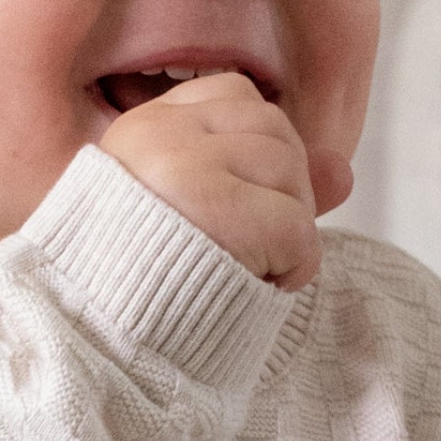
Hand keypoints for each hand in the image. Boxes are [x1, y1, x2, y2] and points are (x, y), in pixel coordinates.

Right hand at [96, 71, 328, 291]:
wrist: (96, 344)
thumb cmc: (140, 284)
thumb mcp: (191, 214)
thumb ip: (263, 182)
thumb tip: (344, 171)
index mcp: (144, 128)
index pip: (236, 96)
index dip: (253, 152)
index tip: (229, 204)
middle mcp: (162, 137)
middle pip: (275, 132)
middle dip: (280, 192)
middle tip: (243, 246)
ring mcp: (187, 170)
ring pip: (292, 176)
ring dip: (288, 232)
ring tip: (244, 266)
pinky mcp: (218, 213)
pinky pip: (299, 229)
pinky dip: (294, 269)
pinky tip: (258, 287)